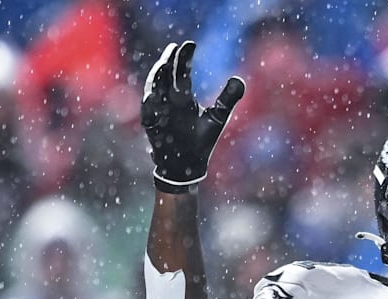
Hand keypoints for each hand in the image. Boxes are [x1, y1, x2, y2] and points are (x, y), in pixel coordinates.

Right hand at [141, 41, 244, 192]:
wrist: (187, 166)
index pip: (181, 73)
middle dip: (169, 62)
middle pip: (166, 76)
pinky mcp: (152, 126)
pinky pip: (148, 112)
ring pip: (154, 89)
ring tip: (164, 64)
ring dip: (157, 77)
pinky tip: (153, 92)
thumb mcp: (217, 117)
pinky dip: (150, 102)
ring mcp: (158, 112)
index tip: (190, 44)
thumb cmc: (200, 141)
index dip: (184, 59)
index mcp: (183, 97)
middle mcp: (168, 101)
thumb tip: (239, 78)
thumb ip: (227, 98)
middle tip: (175, 48)